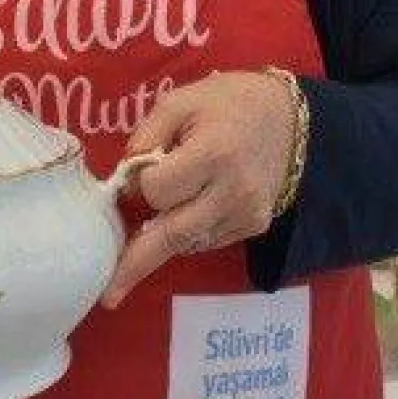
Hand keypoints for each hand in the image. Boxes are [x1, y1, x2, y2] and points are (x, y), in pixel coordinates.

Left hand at [102, 70, 296, 308]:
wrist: (290, 118)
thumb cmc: (228, 102)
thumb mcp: (180, 102)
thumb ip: (146, 138)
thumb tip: (125, 183)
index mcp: (213, 154)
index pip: (157, 191)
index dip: (142, 182)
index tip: (144, 168)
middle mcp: (232, 193)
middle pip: (171, 237)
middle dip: (135, 265)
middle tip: (107, 296)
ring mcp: (246, 215)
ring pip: (187, 242)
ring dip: (161, 238)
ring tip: (146, 229)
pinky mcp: (253, 227)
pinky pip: (206, 240)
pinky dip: (187, 232)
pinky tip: (190, 208)